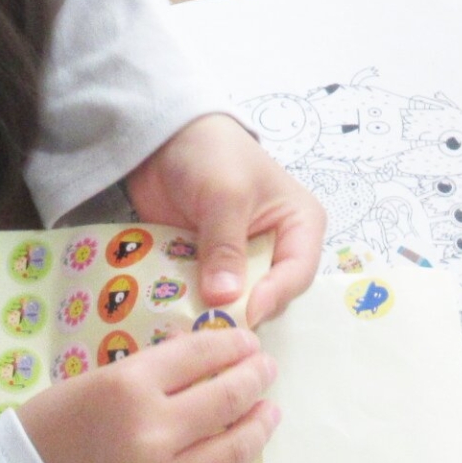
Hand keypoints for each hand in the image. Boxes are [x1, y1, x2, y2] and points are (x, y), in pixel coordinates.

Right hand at [16, 327, 279, 462]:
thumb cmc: (48, 435)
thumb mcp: (94, 384)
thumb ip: (151, 376)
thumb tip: (210, 362)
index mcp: (126, 388)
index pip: (201, 354)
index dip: (232, 344)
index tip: (247, 342)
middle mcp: (151, 435)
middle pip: (227, 397)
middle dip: (255, 377)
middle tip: (265, 369)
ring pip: (235, 451)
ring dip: (258, 426)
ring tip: (267, 413)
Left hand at [125, 113, 322, 324]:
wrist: (162, 138)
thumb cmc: (211, 153)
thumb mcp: (225, 194)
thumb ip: (226, 247)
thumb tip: (224, 299)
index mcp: (300, 226)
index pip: (298, 273)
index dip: (273, 296)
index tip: (245, 312)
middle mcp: (276, 249)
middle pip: (267, 297)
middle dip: (240, 311)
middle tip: (211, 324)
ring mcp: (240, 262)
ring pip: (234, 304)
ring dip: (211, 313)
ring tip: (189, 323)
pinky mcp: (209, 269)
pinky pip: (204, 298)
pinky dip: (189, 306)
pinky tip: (171, 313)